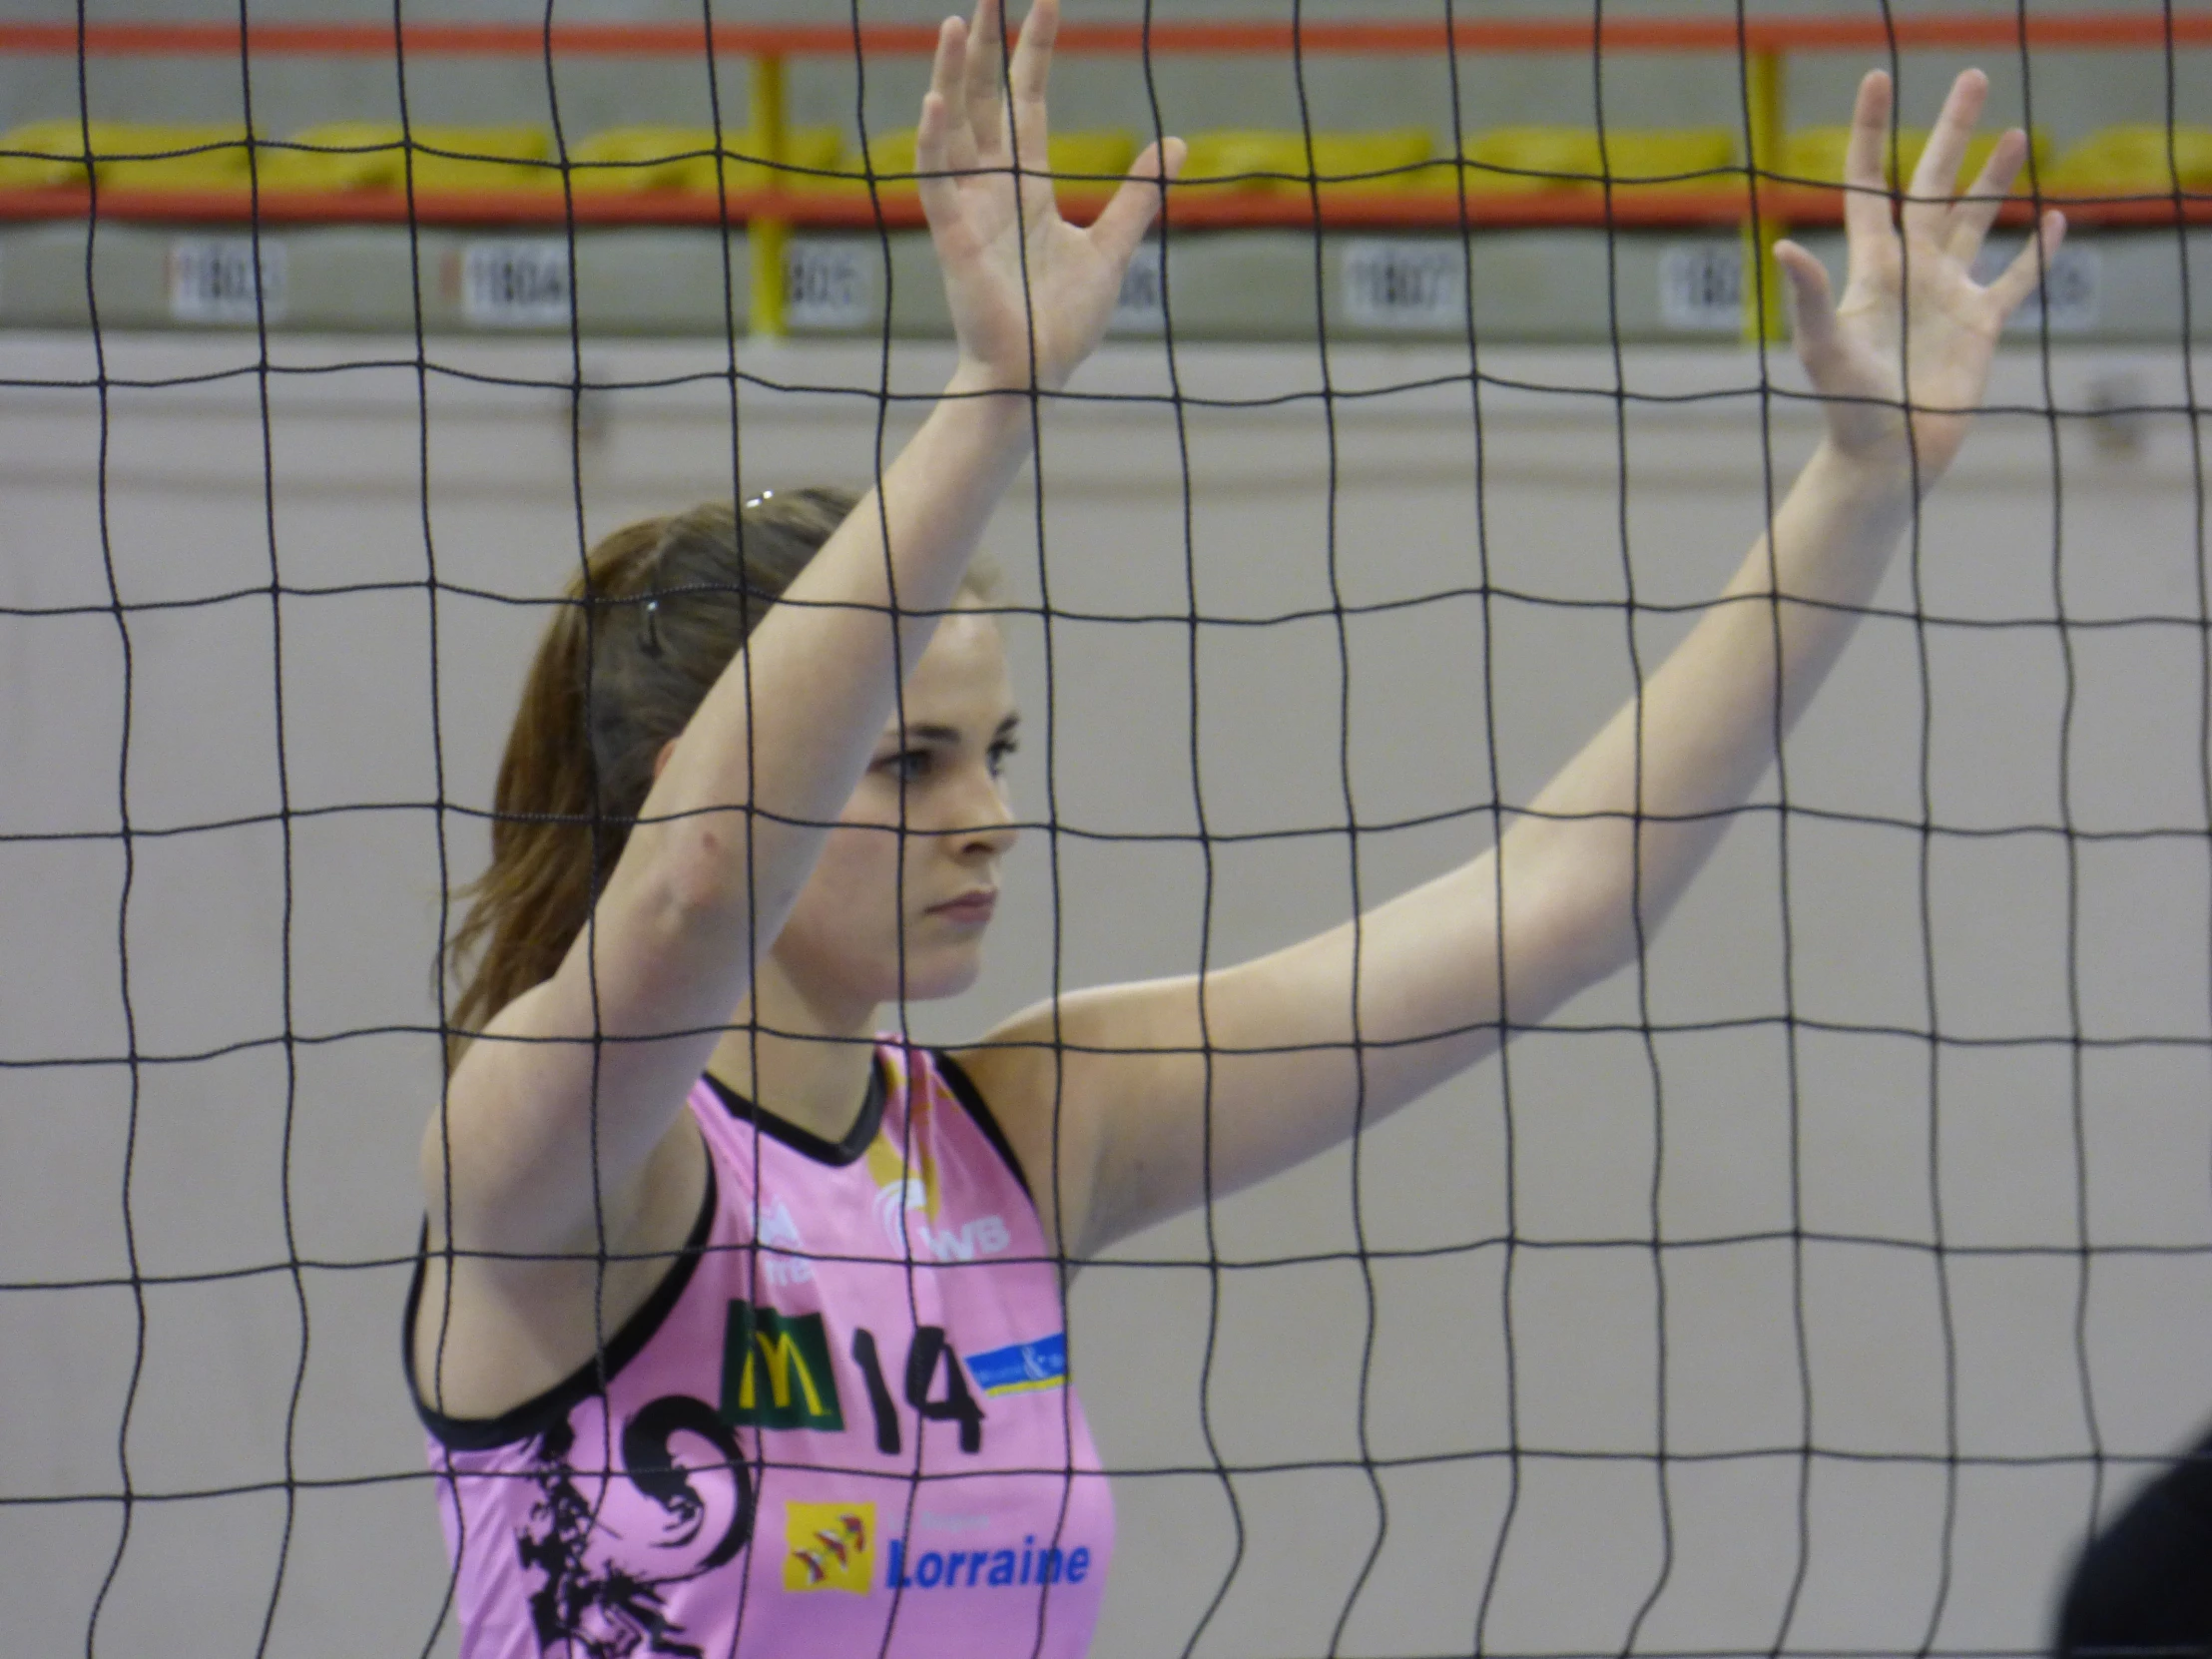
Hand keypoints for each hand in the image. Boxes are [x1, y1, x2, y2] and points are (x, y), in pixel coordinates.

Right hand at [916, 0, 1183, 394]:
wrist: (1035, 374)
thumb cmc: (1063, 322)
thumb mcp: (1113, 247)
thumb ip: (1138, 195)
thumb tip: (1174, 144)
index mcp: (1028, 186)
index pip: (1026, 101)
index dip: (1035, 51)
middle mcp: (993, 188)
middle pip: (986, 100)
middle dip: (989, 46)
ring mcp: (969, 210)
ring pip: (955, 129)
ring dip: (954, 76)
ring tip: (959, 22)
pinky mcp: (954, 238)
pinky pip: (937, 183)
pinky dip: (934, 143)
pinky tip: (936, 102)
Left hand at [1775, 68, 2065, 483]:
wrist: (1886, 457)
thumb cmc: (1846, 406)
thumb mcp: (1824, 348)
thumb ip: (1811, 296)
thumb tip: (1784, 246)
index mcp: (1873, 267)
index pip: (1870, 185)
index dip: (1872, 133)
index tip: (1878, 80)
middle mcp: (1912, 271)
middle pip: (1933, 186)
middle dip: (1951, 133)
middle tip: (1972, 79)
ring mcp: (1948, 295)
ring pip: (1975, 221)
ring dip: (1993, 180)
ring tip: (2014, 134)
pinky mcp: (1981, 326)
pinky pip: (2015, 281)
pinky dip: (2036, 254)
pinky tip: (2052, 221)